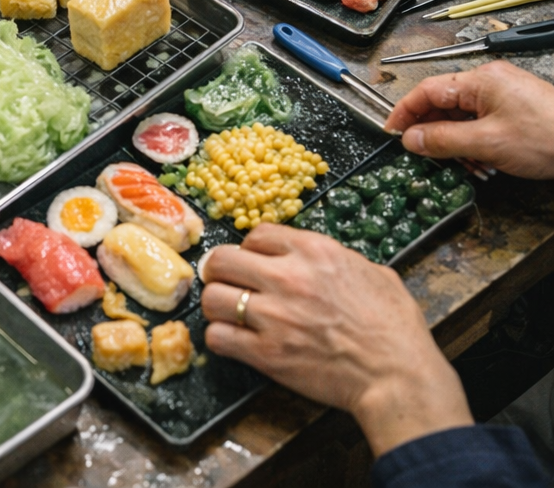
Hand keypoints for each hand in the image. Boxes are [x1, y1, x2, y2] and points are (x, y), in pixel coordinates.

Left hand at [201, 225, 471, 456]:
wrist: (399, 377)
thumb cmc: (395, 327)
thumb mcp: (373, 273)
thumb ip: (338, 259)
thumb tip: (319, 257)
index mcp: (314, 251)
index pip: (256, 235)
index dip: (250, 249)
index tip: (253, 262)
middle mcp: (288, 277)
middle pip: (222, 260)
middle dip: (219, 271)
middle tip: (225, 283)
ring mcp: (274, 316)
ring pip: (213, 297)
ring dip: (217, 305)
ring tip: (227, 313)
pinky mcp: (267, 354)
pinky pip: (218, 337)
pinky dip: (220, 338)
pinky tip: (233, 340)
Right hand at [385, 60, 553, 176]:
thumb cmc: (549, 138)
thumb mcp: (487, 143)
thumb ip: (443, 140)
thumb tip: (411, 139)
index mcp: (480, 80)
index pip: (427, 90)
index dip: (405, 111)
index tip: (391, 132)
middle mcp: (490, 82)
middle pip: (443, 103)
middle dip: (432, 132)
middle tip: (424, 156)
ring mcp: (504, 96)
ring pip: (462, 116)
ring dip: (454, 142)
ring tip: (460, 165)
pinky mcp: (516, 110)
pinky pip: (480, 122)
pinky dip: (473, 142)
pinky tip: (479, 162)